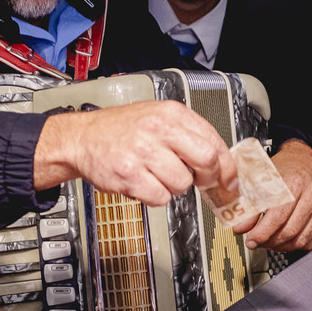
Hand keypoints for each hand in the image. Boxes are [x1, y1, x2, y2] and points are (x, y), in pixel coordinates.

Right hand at [35, 101, 236, 206]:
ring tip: (156, 176)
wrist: (82, 138)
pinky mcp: (130, 174)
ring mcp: (143, 152)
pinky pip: (159, 197)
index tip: (229, 181)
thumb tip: (219, 163)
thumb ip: (188, 135)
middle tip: (198, 182)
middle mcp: (159, 129)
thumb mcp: (157, 117)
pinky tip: (143, 183)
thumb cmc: (120, 130)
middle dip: (206, 178)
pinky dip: (154, 196)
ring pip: (182, 184)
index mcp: (171, 113)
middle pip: (206, 160)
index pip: (213, 141)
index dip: (227, 166)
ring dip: (173, 187)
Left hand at [232, 140, 311, 251]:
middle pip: (290, 231)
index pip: (278, 217)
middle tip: (258, 242)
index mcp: (294, 182)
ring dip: (282, 246)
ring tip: (269, 242)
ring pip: (301, 239)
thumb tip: (240, 228)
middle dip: (269, 242)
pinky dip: (296, 245)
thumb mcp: (258, 179)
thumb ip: (249, 205)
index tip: (251, 240)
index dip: (262, 233)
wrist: (305, 159)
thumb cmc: (282, 167)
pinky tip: (285, 241)